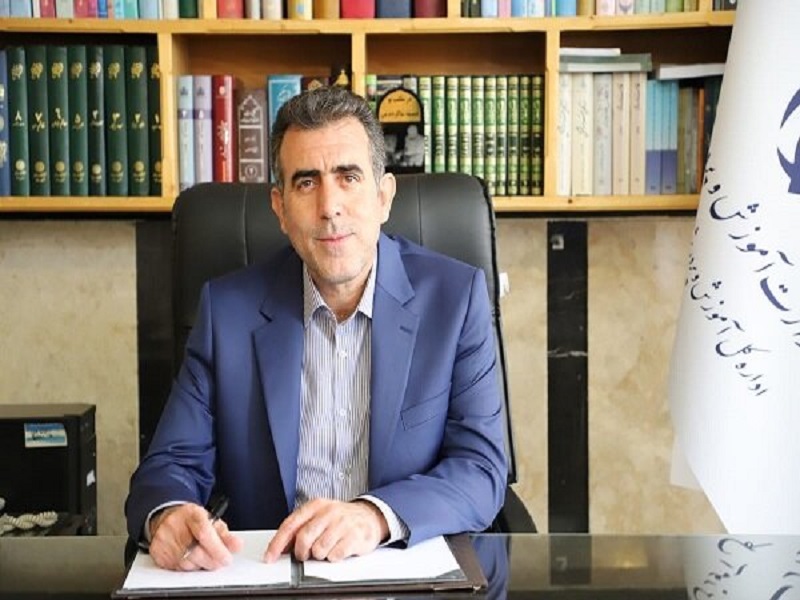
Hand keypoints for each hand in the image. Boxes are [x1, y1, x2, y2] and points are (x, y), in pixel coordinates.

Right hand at [148, 503, 242, 570]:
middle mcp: (175, 526)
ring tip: (203, 557)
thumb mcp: (211, 521)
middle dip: (211, 561)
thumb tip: (237, 546)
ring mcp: (163, 540)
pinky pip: (175, 568)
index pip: (204, 533)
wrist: (167, 517)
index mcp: (191, 514)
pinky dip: (187, 568)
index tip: (227, 558)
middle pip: (195, 552)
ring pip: (186, 564)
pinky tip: (191, 559)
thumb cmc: (191, 520)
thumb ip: (225, 535)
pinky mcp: (157, 553)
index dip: (217, 549)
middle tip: (219, 561)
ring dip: (200, 565)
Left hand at [263, 499, 388, 562]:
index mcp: (315, 505)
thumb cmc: (340, 518)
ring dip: (320, 555)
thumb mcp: (319, 516)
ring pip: (319, 550)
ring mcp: (342, 523)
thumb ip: (300, 528)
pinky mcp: (354, 536)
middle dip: (301, 552)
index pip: (290, 525)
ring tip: (326, 548)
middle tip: (306, 554)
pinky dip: (333, 557)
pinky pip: (335, 556)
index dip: (277, 543)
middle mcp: (328, 512)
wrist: (369, 516)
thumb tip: (281, 547)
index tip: (270, 557)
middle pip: (303, 538)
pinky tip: (338, 549)